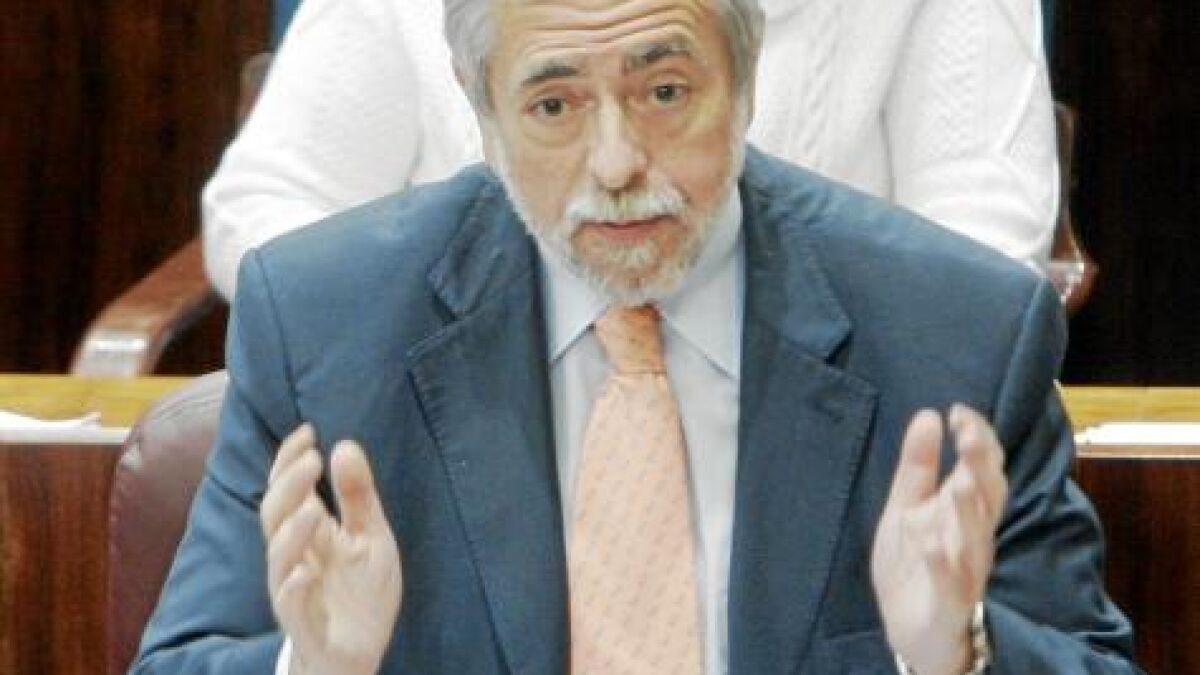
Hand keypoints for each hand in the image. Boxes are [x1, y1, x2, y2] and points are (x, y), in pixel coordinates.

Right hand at [261, 424, 401, 674]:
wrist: (360, 653)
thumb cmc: (359, 593)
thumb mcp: (370, 537)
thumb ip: (358, 496)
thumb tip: (344, 444)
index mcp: (309, 534)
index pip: (288, 490)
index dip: (289, 460)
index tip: (308, 431)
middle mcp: (295, 558)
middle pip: (276, 517)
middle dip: (289, 487)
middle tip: (312, 459)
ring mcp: (296, 592)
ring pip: (279, 560)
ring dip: (292, 534)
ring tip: (313, 508)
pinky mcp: (307, 626)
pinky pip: (291, 608)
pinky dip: (294, 590)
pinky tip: (304, 574)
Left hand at [871, 406, 1006, 674]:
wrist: (910, 631)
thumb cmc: (915, 564)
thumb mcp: (907, 507)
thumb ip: (918, 466)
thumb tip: (929, 415)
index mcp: (963, 512)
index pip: (981, 470)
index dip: (977, 440)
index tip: (959, 411)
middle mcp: (971, 538)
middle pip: (987, 498)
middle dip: (981, 467)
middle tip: (970, 435)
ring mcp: (964, 572)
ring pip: (976, 539)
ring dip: (968, 513)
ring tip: (957, 484)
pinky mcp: (950, 604)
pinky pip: (951, 586)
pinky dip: (944, 567)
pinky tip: (933, 546)